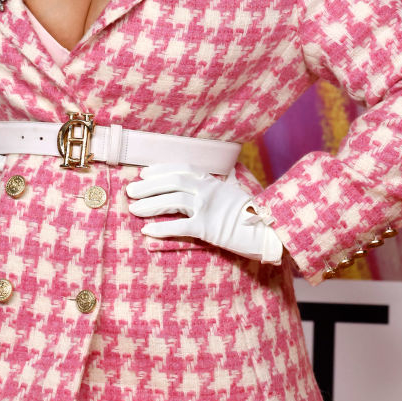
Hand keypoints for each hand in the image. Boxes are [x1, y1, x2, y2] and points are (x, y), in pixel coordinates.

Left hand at [126, 163, 282, 262]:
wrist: (270, 230)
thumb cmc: (254, 214)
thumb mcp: (237, 192)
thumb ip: (226, 184)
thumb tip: (225, 176)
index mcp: (213, 181)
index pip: (181, 169)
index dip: (161, 170)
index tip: (144, 174)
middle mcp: (208, 190)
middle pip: (172, 183)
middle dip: (148, 186)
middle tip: (130, 192)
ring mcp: (208, 208)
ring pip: (172, 201)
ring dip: (149, 204)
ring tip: (133, 209)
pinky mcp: (209, 228)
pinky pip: (180, 226)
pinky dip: (162, 228)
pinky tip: (147, 231)